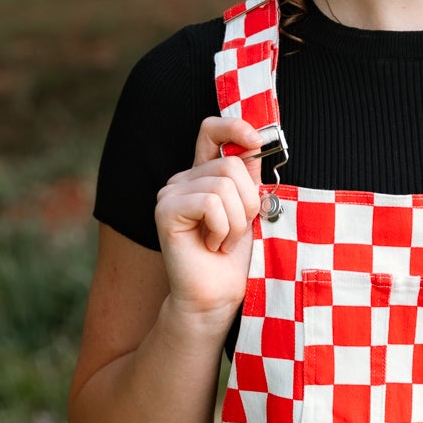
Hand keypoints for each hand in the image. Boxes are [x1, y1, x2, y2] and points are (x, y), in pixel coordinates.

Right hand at [154, 116, 263, 324]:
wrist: (215, 296)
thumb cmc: (232, 258)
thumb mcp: (248, 210)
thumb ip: (248, 177)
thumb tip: (256, 143)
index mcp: (203, 176)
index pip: (211, 130)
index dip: (235, 126)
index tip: (256, 141)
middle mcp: (182, 180)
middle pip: (230, 164)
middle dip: (247, 203)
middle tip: (236, 232)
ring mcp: (170, 194)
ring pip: (223, 185)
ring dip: (236, 221)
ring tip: (223, 242)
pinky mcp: (166, 211)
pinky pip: (210, 203)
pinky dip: (221, 228)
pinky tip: (211, 245)